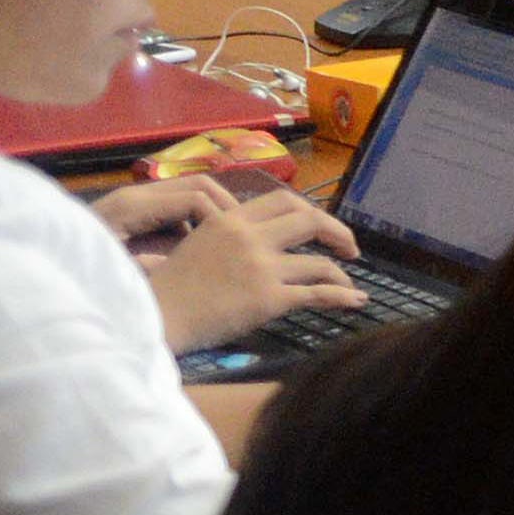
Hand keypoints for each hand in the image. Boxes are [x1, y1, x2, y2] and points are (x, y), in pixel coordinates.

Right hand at [141, 184, 361, 349]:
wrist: (159, 315)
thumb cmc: (172, 286)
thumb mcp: (199, 242)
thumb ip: (231, 234)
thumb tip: (265, 237)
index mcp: (231, 219)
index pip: (284, 199)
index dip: (312, 210)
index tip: (321, 224)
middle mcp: (249, 237)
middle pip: (310, 220)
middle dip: (337, 232)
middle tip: (349, 248)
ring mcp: (261, 267)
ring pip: (320, 262)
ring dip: (341, 273)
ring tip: (348, 284)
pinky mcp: (269, 298)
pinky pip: (319, 293)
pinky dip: (343, 296)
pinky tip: (354, 301)